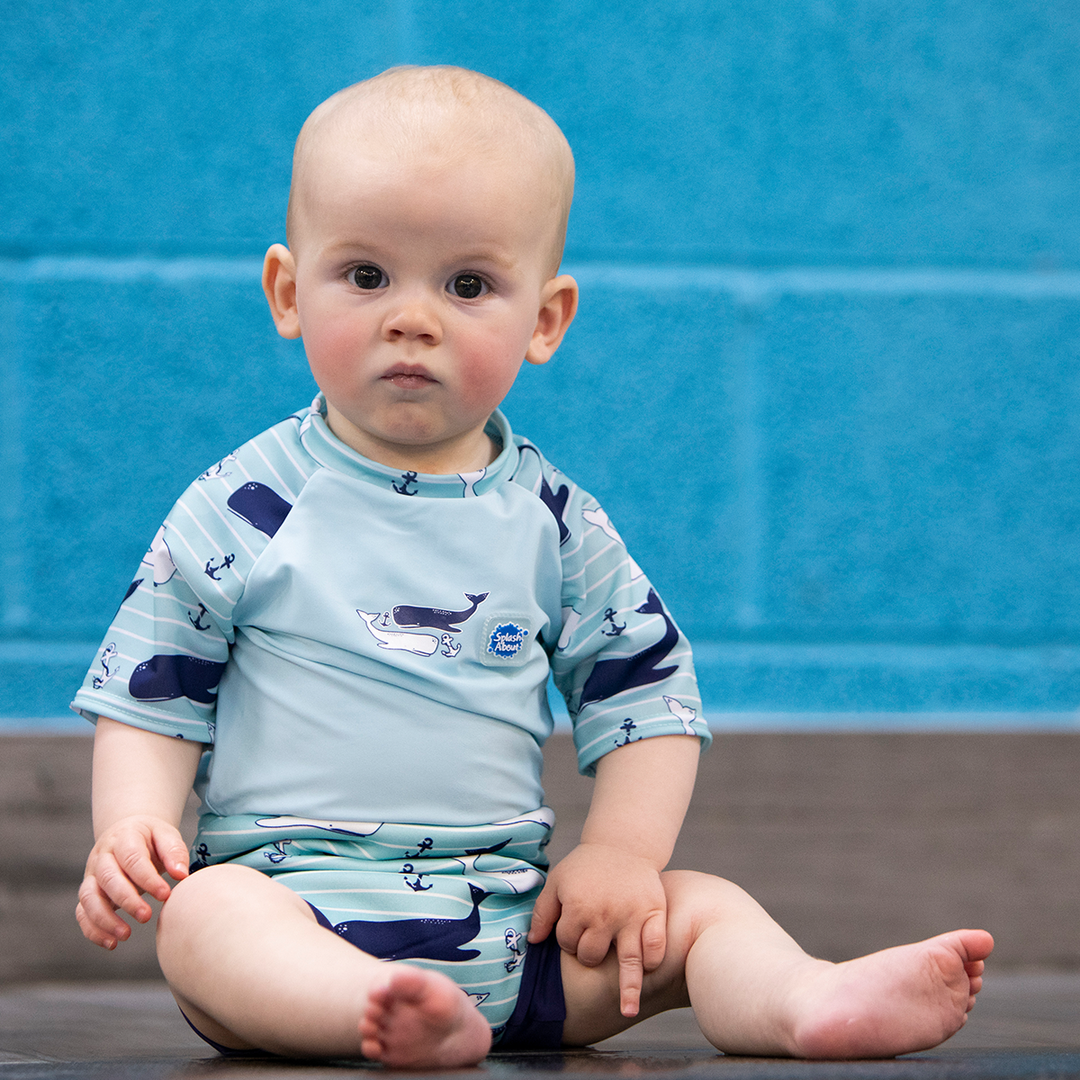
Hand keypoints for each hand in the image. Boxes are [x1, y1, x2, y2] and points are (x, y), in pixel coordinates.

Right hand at [76, 816, 190, 949]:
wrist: (126, 831)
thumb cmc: (150, 838)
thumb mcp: (166, 834)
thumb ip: (174, 852)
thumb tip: (182, 874)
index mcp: (124, 838)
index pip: (132, 859)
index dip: (147, 879)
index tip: (165, 895)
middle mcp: (103, 856)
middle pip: (108, 879)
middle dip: (126, 900)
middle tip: (147, 916)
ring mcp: (91, 875)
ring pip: (89, 898)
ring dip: (104, 919)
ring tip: (126, 935)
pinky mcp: (88, 893)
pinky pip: (82, 913)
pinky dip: (93, 930)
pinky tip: (112, 943)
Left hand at [528, 842, 666, 1017]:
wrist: (622, 844)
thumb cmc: (586, 865)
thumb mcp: (557, 881)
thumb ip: (543, 911)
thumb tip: (533, 942)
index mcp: (578, 906)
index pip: (567, 943)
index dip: (567, 940)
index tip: (574, 929)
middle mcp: (604, 915)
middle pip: (592, 956)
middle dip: (588, 954)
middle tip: (594, 940)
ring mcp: (631, 916)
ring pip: (628, 960)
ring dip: (629, 988)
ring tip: (627, 1010)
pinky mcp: (654, 913)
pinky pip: (656, 945)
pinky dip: (653, 959)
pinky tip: (648, 969)